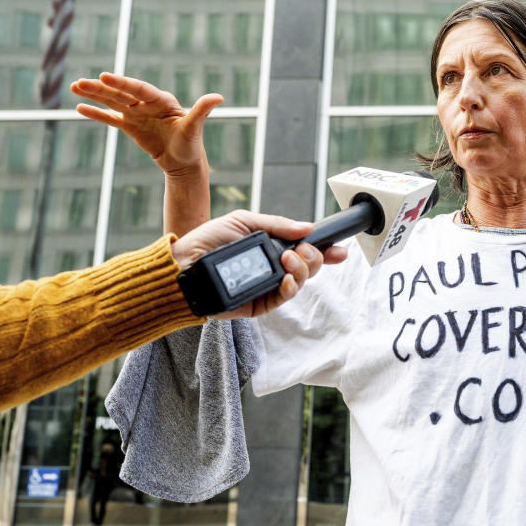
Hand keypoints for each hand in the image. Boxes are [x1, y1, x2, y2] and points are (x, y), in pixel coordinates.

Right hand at [71, 73, 221, 176]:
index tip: (104, 77)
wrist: (184, 164)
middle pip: (121, 92)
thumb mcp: (194, 128)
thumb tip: (219, 96)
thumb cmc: (191, 145)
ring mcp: (137, 114)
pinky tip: (79, 107)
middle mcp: (147, 103)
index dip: (122, 83)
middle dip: (101, 87)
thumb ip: (202, 110)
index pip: (139, 89)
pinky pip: (110, 118)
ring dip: (94, 95)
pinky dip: (96, 113)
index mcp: (162, 100)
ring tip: (74, 87)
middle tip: (81, 82)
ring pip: (112, 101)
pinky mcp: (131, 126)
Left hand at [171, 210, 347, 318]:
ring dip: (302, 269)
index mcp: (272, 246)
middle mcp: (274, 266)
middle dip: (314, 257)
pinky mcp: (262, 304)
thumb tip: (307, 227)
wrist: (185, 266)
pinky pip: (285, 297)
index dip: (325, 249)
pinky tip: (286, 279)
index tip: (339, 249)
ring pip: (301, 281)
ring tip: (287, 259)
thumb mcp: (244, 221)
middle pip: (309, 265)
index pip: (305, 248)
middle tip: (301, 250)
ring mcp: (269, 286)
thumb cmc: (209, 241)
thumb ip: (276, 225)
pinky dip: (291, 287)